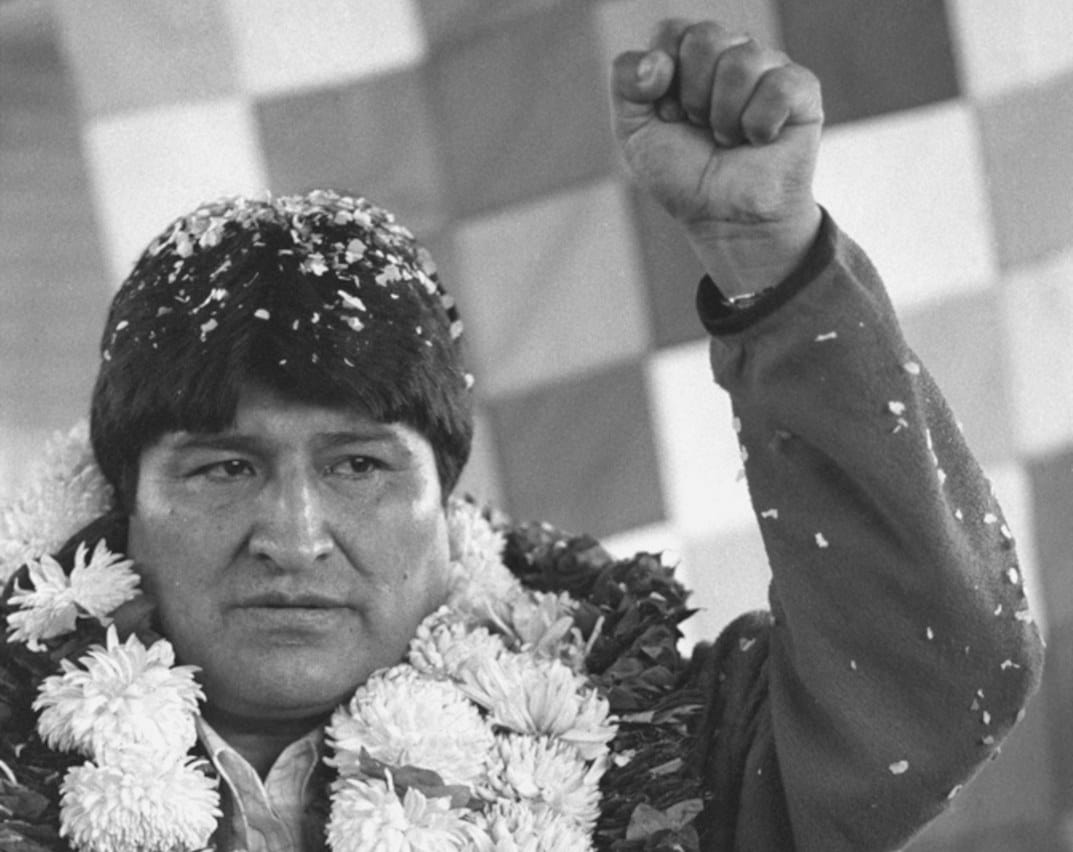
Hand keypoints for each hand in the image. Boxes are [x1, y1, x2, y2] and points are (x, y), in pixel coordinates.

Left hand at [611, 20, 823, 294]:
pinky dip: (759, 125)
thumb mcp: (634, 132)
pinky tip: (758, 140)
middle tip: (700, 128)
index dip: (662, 78)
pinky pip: (778, 85)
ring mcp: (768, 67)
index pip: (671, 31)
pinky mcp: (802, 89)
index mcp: (690, 57)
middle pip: (705, 38)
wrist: (723, 218)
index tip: (668, 116)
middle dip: (693, 97)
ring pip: (741, 60)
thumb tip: (657, 62)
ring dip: (724, 117)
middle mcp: (730, 53)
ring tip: (728, 138)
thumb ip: (626, 83)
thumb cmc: (682, 174)